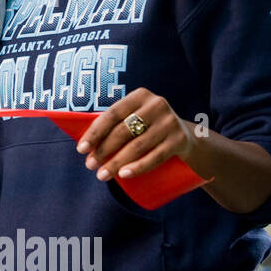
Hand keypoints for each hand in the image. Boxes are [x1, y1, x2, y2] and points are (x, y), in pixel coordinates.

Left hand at [75, 87, 198, 181]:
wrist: (188, 138)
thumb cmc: (149, 129)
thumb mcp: (135, 119)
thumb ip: (115, 125)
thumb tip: (83, 145)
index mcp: (140, 96)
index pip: (112, 114)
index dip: (95, 132)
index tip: (81, 149)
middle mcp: (156, 105)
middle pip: (123, 131)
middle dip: (103, 150)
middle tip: (90, 166)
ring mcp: (170, 122)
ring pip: (137, 145)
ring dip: (116, 162)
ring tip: (102, 175)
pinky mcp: (180, 140)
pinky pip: (156, 156)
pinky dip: (138, 166)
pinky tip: (124, 174)